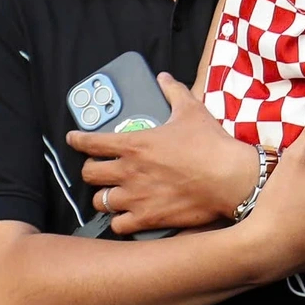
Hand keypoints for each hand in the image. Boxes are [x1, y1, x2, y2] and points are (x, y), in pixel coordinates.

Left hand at [70, 75, 257, 233]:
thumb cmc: (211, 145)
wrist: (230, 179)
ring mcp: (137, 197)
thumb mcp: (191, 110)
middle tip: (98, 169)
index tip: (73, 140)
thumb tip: (164, 78)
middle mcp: (129, 171)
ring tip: (110, 194)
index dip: (77, 140)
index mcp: (134, 144)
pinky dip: (119, 221)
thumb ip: (173, 91)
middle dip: (90, 170)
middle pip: (89, 174)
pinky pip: (118, 225)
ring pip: (100, 201)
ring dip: (103, 197)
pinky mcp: (149, 219)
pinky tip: (125, 216)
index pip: (90, 142)